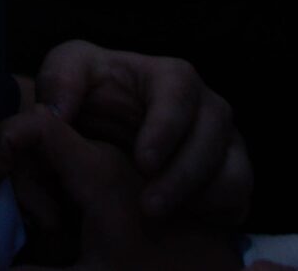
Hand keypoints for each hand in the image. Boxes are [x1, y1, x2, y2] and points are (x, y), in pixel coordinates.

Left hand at [31, 42, 251, 227]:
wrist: (103, 132)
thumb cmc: (88, 96)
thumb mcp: (67, 73)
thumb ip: (60, 79)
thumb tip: (59, 111)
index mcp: (171, 77)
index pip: (181, 90)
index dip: (167, 126)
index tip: (143, 161)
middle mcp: (206, 108)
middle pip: (216, 132)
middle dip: (184, 173)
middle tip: (149, 207)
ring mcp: (223, 145)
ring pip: (235, 170)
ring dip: (203, 197)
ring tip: (162, 218)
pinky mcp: (228, 180)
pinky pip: (239, 199)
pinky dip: (217, 213)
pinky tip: (182, 224)